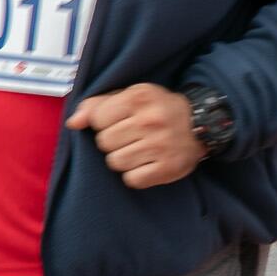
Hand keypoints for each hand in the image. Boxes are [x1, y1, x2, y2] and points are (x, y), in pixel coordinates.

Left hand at [65, 83, 204, 189]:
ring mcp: (161, 145)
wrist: (203, 124)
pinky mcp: (168, 168)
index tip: (119, 121)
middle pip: (104, 142)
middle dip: (113, 142)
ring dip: (124, 159)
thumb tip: (73, 123)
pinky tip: (148, 163)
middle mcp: (150, 120)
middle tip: (131, 137)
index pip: (97, 119)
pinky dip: (137, 175)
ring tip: (140, 150)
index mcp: (139, 97)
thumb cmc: (159, 109)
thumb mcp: (133, 95)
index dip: (104, 122)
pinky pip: (132, 180)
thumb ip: (99, 104)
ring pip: (116, 163)